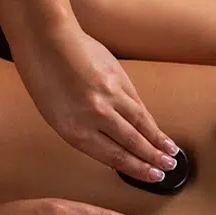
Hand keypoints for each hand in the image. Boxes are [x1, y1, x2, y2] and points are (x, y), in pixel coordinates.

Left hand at [12, 21, 178, 182]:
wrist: (46, 38)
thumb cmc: (43, 77)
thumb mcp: (57, 115)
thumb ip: (86, 133)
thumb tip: (114, 146)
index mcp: (75, 129)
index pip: (115, 156)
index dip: (138, 168)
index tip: (152, 176)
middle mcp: (95, 115)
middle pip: (132, 142)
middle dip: (153, 157)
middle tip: (169, 168)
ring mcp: (110, 95)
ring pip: (141, 123)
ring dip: (158, 139)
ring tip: (172, 151)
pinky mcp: (120, 78)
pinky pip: (138, 104)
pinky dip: (149, 118)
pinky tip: (156, 127)